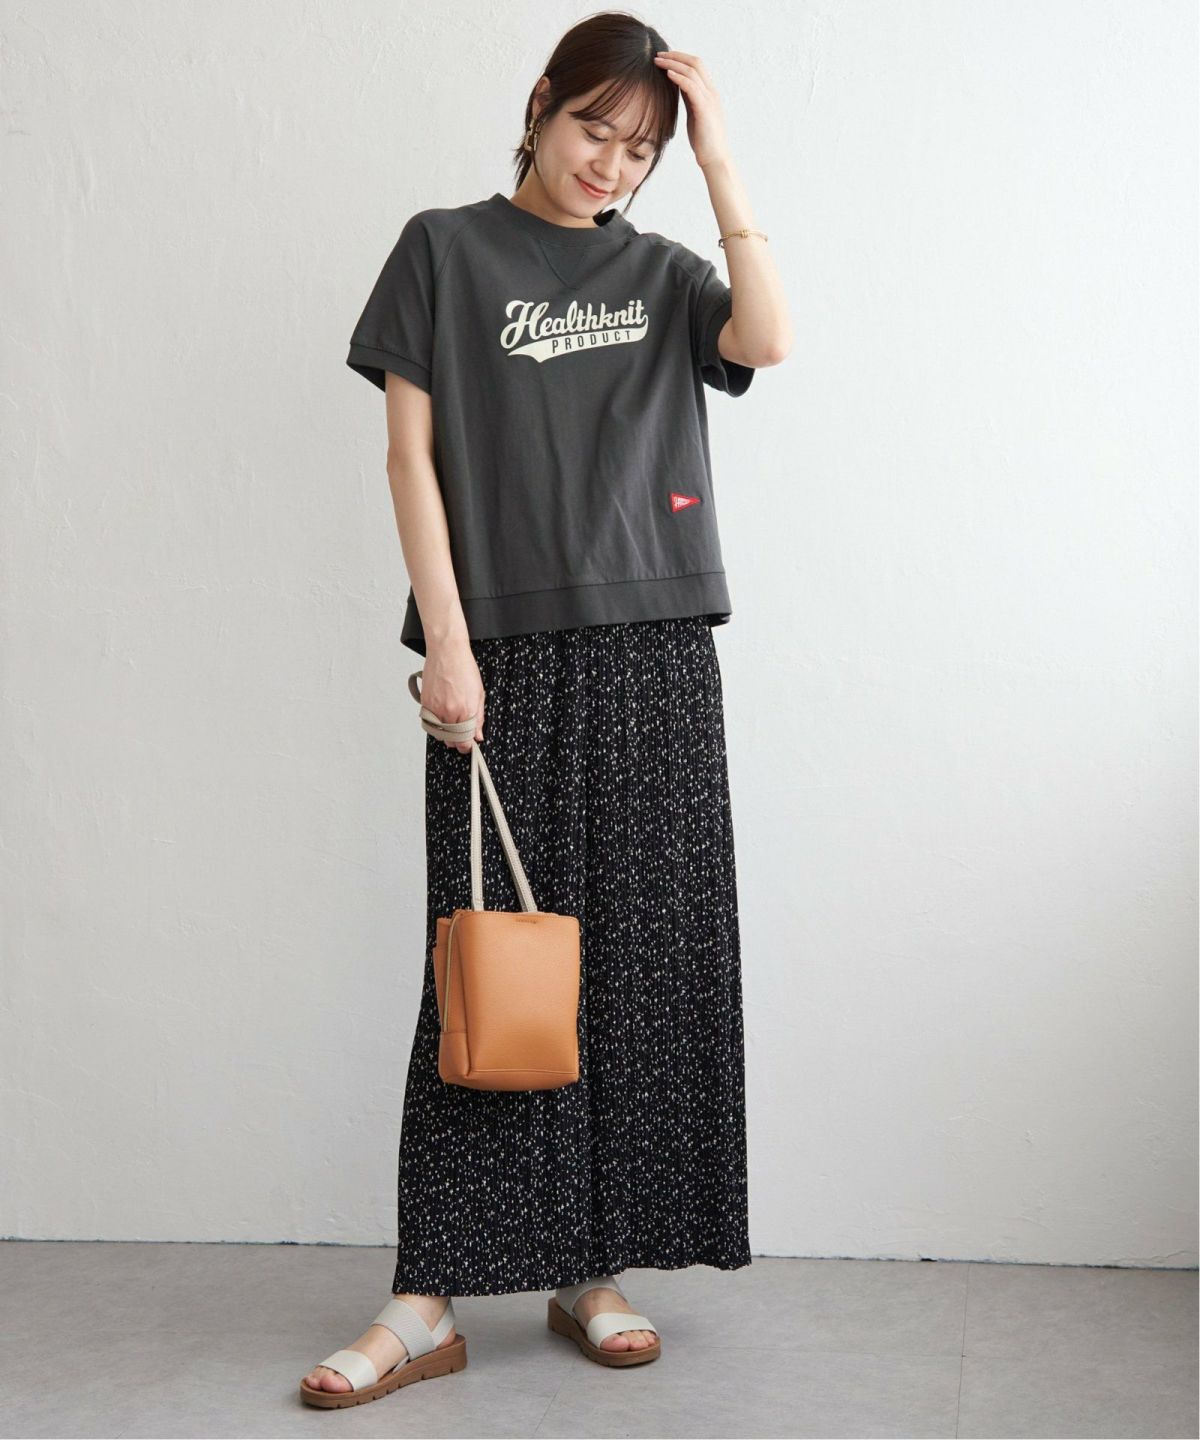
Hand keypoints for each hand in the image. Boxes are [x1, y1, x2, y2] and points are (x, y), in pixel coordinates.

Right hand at [419, 640, 485, 753]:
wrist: (447, 652)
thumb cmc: (464, 668)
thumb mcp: (479, 694)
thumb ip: (479, 718)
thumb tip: (477, 735)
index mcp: (466, 710)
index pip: (465, 741)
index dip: (467, 747)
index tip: (468, 746)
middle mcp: (449, 712)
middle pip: (451, 740)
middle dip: (457, 741)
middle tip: (462, 736)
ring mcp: (435, 708)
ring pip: (439, 734)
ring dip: (446, 734)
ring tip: (452, 724)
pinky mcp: (425, 703)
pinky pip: (429, 723)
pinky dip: (435, 724)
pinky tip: (442, 717)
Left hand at [653, 49, 731, 170]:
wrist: (715, 158)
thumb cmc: (703, 140)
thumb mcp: (694, 114)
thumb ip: (689, 98)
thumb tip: (678, 86)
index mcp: (710, 93)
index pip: (697, 66)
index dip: (680, 58)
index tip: (664, 57)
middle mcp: (712, 92)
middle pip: (695, 63)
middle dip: (676, 56)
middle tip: (658, 54)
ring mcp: (709, 99)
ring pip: (692, 71)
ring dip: (673, 64)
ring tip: (658, 61)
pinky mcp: (704, 109)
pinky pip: (691, 87)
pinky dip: (679, 77)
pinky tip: (668, 74)